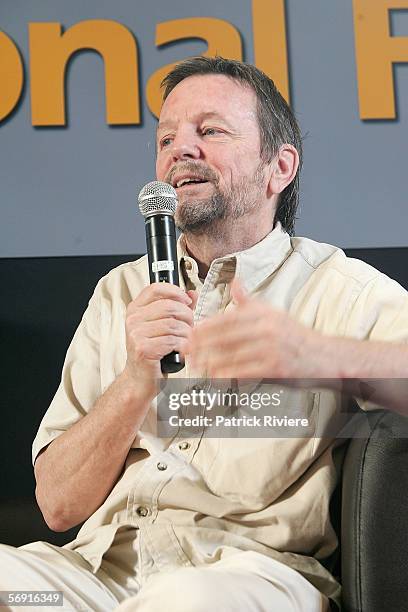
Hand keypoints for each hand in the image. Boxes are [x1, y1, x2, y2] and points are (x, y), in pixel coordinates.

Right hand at [124, 283, 196, 386]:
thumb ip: (177, 308)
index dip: (175, 291)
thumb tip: (192, 294)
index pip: (155, 288)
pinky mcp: (143, 349)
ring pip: (173, 325)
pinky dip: (182, 345)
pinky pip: (172, 341)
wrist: (139, 378)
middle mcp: (133, 320)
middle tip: (190, 326)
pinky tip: (181, 349)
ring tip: (186, 340)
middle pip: (169, 306)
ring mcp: (136, 334)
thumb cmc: (152, 352)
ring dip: (186, 333)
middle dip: (186, 316)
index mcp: (135, 310)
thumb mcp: (162, 326)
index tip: (186, 300)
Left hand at [186, 279, 327, 380]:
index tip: (190, 334)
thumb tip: (234, 282)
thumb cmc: (296, 336)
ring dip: (210, 363)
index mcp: (264, 313)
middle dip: (202, 346)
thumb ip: (249, 301)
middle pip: (225, 337)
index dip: (205, 328)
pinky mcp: (275, 368)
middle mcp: (267, 328)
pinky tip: (216, 377)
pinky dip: (227, 376)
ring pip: (232, 356)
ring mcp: (272, 348)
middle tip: (186, 351)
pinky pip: (244, 372)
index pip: (227, 319)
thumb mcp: (274, 313)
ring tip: (197, 366)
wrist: (325, 357)